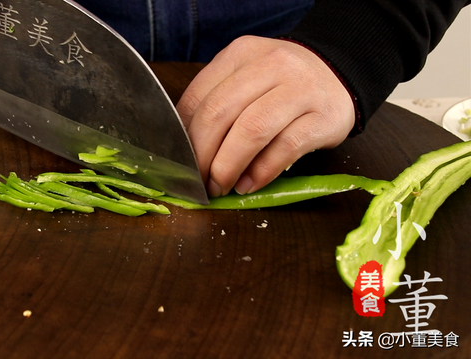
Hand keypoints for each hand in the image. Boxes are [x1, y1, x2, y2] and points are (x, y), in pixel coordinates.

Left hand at [177, 36, 355, 196]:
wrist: (340, 72)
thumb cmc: (283, 83)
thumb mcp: (247, 78)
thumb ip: (219, 103)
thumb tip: (189, 153)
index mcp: (241, 54)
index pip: (198, 98)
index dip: (183, 137)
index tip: (181, 163)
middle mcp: (270, 65)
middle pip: (219, 114)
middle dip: (202, 156)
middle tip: (200, 181)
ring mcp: (300, 88)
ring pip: (251, 131)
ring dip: (228, 167)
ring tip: (221, 187)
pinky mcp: (324, 117)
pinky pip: (285, 148)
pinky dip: (261, 172)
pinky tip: (249, 185)